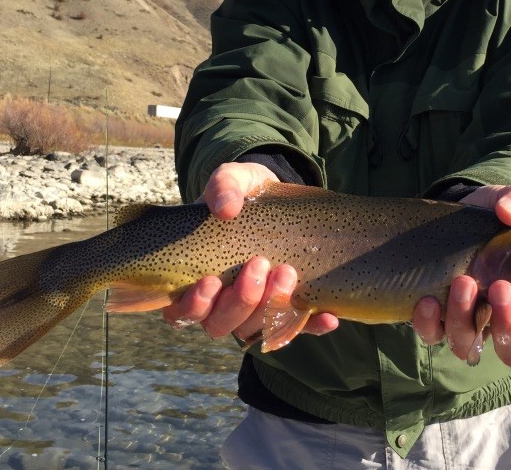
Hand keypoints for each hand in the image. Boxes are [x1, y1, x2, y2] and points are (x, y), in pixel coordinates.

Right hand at [162, 162, 338, 341]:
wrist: (277, 197)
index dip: (194, 305)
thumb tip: (224, 207)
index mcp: (196, 278)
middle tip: (259, 265)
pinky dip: (311, 326)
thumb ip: (223, 186)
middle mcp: (221, 302)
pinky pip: (295, 326)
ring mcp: (253, 309)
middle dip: (241, 300)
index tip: (210, 281)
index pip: (183, 311)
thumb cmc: (244, 193)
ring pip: (255, 330)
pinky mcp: (285, 308)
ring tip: (287, 273)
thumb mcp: (233, 179)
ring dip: (271, 308)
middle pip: (221, 324)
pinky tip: (327, 316)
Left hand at [412, 183, 510, 366]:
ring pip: (469, 346)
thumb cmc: (500, 218)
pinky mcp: (438, 319)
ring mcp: (470, 325)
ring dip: (465, 320)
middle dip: (508, 326)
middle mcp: (506, 325)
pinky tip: (428, 300)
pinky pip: (433, 335)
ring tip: (463, 282)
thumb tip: (509, 212)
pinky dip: (429, 323)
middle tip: (501, 289)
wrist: (461, 213)